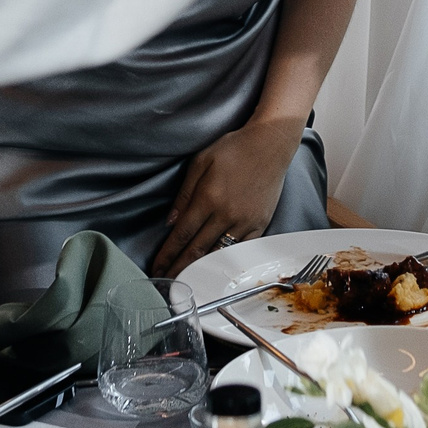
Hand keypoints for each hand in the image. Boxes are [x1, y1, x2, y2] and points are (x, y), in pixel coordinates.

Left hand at [152, 115, 304, 276]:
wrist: (270, 145)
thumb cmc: (234, 148)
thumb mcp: (201, 161)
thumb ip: (184, 193)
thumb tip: (171, 222)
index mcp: (208, 197)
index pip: (182, 234)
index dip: (168, 254)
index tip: (157, 267)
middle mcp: (226, 214)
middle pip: (197, 249)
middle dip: (179, 268)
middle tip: (166, 283)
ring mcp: (245, 222)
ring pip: (218, 253)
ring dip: (200, 269)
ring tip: (187, 280)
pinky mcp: (260, 224)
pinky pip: (240, 249)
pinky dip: (226, 260)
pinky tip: (215, 267)